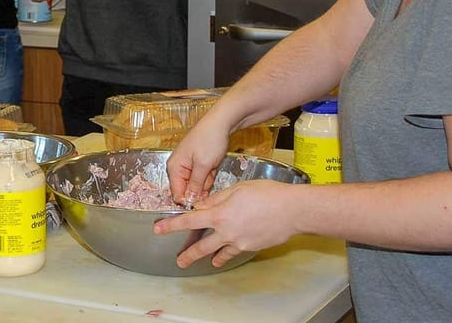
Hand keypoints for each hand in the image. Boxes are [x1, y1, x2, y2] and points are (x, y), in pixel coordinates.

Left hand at [152, 180, 297, 267]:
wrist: (293, 210)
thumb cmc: (267, 194)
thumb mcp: (237, 189)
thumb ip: (217, 198)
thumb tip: (203, 205)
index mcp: (220, 214)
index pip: (189, 221)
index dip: (171, 225)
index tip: (158, 229)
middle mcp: (226, 232)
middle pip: (201, 246)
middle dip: (188, 254)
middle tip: (179, 261)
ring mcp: (239, 242)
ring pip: (218, 253)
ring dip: (208, 257)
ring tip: (200, 262)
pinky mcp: (251, 247)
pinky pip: (233, 252)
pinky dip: (226, 254)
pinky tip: (223, 257)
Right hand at [165, 114, 232, 206]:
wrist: (221, 123)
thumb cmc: (209, 139)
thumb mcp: (203, 165)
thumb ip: (195, 185)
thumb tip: (188, 201)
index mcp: (174, 167)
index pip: (176, 193)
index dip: (188, 200)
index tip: (201, 203)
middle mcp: (178, 168)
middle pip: (186, 190)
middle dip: (200, 189)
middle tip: (209, 177)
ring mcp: (188, 166)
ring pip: (197, 185)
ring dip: (206, 181)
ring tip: (211, 167)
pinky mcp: (198, 165)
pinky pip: (203, 178)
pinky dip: (210, 175)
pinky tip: (213, 166)